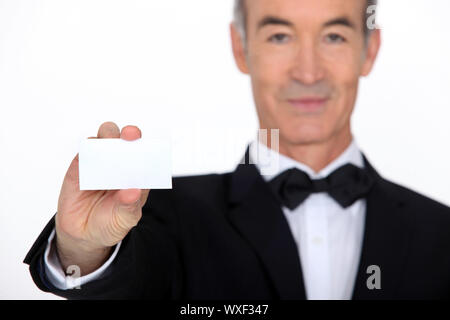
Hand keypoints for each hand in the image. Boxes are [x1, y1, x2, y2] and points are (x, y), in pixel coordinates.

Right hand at [54, 122, 149, 273]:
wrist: (83, 234)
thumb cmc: (111, 223)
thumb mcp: (124, 220)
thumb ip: (129, 206)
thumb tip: (133, 192)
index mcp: (138, 175)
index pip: (146, 155)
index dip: (149, 147)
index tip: (149, 145)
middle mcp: (122, 164)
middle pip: (127, 140)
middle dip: (130, 134)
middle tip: (130, 135)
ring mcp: (102, 162)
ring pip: (105, 138)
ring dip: (108, 134)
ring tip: (110, 142)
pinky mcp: (81, 164)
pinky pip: (85, 150)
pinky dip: (89, 148)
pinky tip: (91, 154)